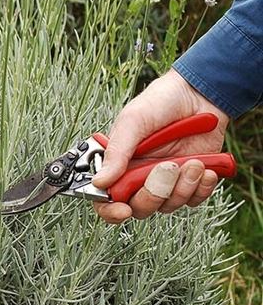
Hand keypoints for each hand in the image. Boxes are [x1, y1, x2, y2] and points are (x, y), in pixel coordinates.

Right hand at [92, 69, 228, 223]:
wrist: (201, 94)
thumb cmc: (161, 102)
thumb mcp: (133, 122)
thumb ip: (116, 153)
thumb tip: (99, 182)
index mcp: (118, 165)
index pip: (105, 200)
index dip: (111, 210)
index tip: (123, 210)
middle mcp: (139, 177)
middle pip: (139, 207)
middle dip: (154, 193)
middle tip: (167, 167)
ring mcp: (166, 182)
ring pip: (168, 206)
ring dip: (182, 186)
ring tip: (192, 162)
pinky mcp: (190, 182)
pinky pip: (194, 200)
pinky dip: (201, 188)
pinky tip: (204, 168)